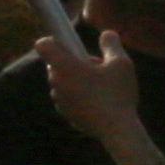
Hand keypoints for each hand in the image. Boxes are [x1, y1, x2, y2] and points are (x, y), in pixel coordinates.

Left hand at [37, 16, 147, 155]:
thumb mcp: (121, 63)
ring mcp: (59, 99)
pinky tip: (99, 101)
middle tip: (96, 67)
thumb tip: (106, 34)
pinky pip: (68, 98)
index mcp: (64, 66)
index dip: (53, 40)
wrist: (117, 130)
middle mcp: (56, 82)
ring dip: (77, 80)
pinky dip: (79, 96)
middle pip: (56, 63)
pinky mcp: (65, 113)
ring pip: (63, 81)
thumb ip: (111, 44)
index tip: (69, 44)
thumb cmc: (117, 93)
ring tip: (101, 86)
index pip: (43, 44)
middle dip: (73, 62)